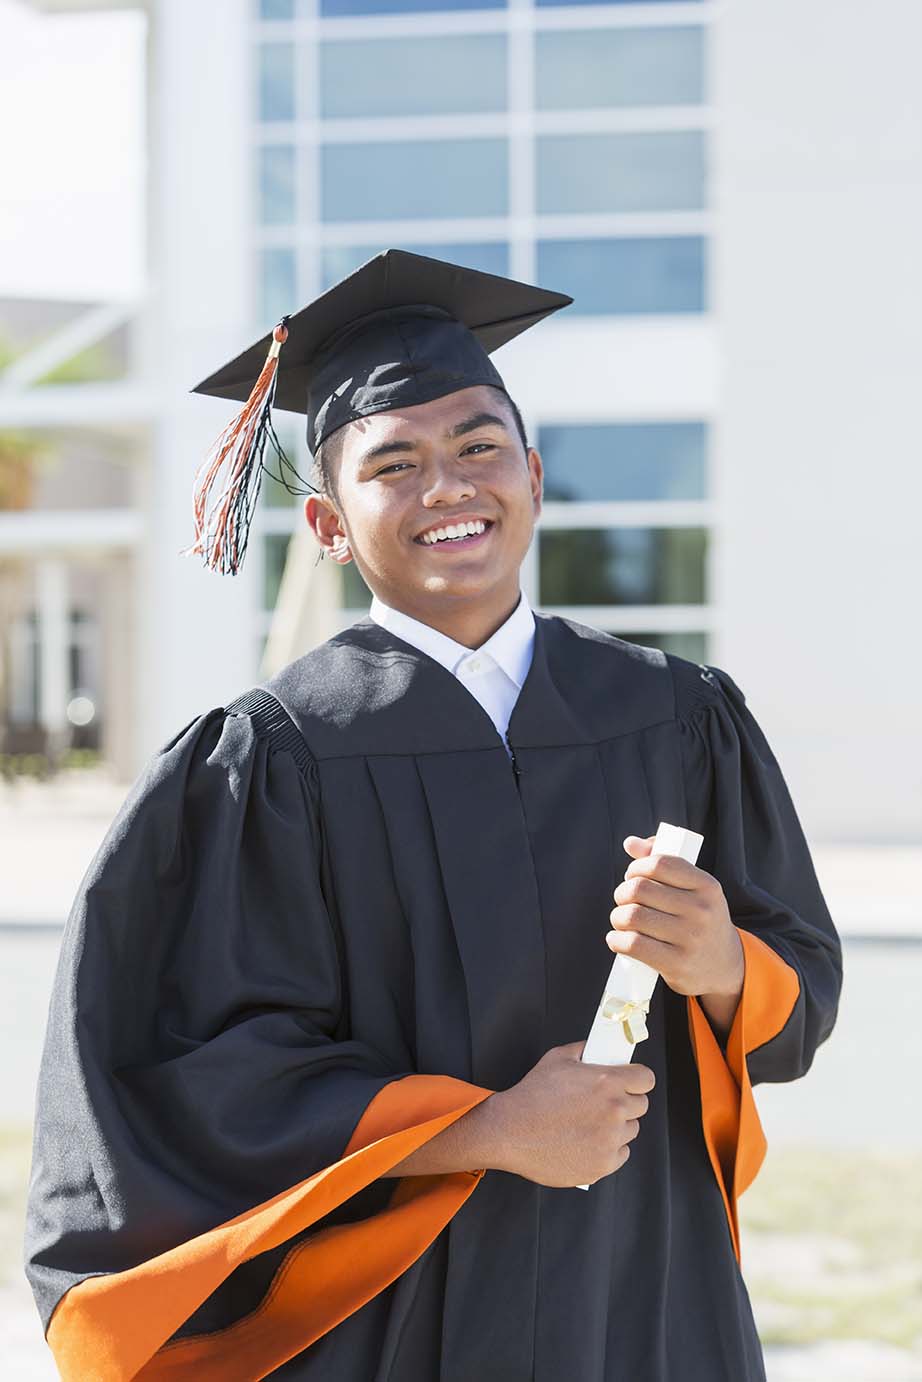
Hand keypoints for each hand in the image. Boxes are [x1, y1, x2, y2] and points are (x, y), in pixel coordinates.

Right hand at [491, 1041, 655, 1187]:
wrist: (509, 1131)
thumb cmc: (531, 1096)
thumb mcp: (557, 1058)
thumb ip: (585, 1051)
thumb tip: (598, 1048)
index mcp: (607, 1082)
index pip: (647, 1079)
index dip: (638, 1079)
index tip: (632, 1082)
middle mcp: (614, 1111)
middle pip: (641, 1105)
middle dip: (626, 1102)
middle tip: (604, 1103)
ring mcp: (610, 1140)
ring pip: (631, 1130)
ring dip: (617, 1127)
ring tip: (590, 1124)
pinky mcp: (603, 1164)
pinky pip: (621, 1154)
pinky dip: (608, 1149)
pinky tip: (587, 1141)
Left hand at [605, 835, 743, 1004]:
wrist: (726, 967)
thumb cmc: (700, 920)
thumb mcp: (694, 890)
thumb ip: (663, 862)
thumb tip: (630, 843)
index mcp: (707, 886)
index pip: (659, 863)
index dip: (637, 867)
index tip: (632, 876)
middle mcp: (701, 910)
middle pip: (639, 889)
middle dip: (622, 893)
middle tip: (624, 900)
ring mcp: (690, 938)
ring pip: (632, 916)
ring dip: (617, 917)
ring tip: (621, 921)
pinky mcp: (677, 964)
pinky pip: (633, 945)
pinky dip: (616, 941)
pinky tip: (617, 940)